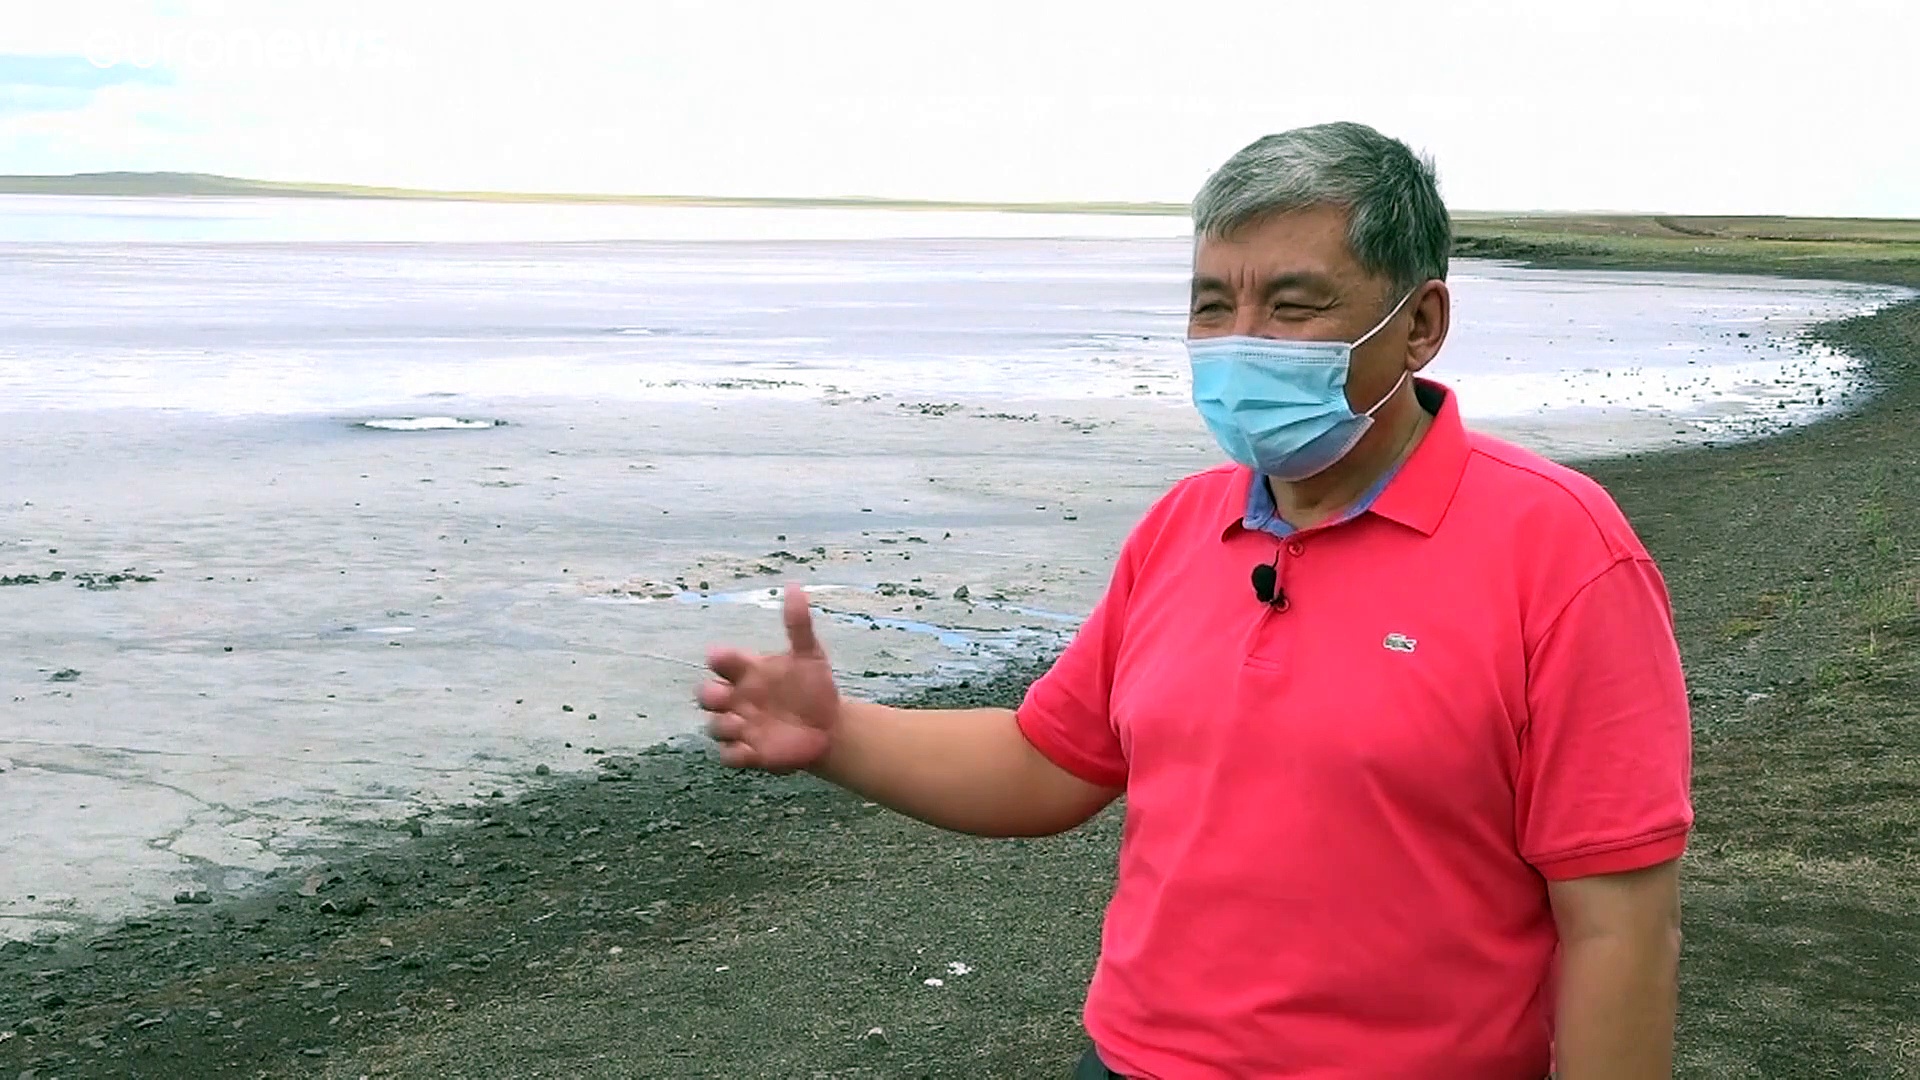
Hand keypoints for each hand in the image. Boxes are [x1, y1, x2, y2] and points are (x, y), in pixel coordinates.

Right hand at [698, 584, 840, 772]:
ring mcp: (741, 726)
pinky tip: (752, 750)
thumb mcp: (809, 654)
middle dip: (709, 696)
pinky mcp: (749, 752)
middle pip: (706, 695)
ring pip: (714, 726)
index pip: (721, 661)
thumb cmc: (814, 686)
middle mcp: (738, 698)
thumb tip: (795, 587)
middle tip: (727, 697)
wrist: (830, 725)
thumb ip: (798, 624)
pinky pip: (729, 755)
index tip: (722, 658)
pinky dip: (735, 754)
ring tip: (743, 724)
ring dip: (723, 725)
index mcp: (748, 672)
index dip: (718, 659)